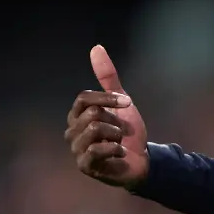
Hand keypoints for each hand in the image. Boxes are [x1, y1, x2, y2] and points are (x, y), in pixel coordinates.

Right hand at [64, 45, 148, 187]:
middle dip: (115, 121)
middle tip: (121, 132)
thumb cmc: (127, 132)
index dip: (108, 99)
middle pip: (92, 114)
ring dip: (117, 135)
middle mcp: (72, 131)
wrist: (141, 160)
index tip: (127, 103)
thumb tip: (96, 47)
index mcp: (77, 115)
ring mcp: (76, 149)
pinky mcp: (84, 165)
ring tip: (119, 142)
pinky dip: (116, 148)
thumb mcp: (121, 101)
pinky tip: (120, 152)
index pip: (84, 98)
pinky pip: (96, 149)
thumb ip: (108, 78)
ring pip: (95, 130)